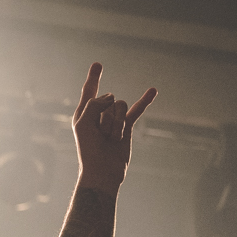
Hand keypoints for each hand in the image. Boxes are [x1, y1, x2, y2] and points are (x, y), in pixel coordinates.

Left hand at [72, 63, 155, 195]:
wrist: (103, 172)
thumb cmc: (88, 151)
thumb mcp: (82, 124)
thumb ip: (94, 104)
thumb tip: (112, 96)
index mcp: (83, 113)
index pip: (90, 90)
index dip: (94, 78)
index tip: (98, 64)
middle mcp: (98, 114)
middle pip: (109, 99)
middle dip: (106, 118)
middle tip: (99, 136)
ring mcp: (113, 119)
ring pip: (121, 107)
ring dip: (117, 124)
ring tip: (110, 139)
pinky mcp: (126, 126)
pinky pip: (137, 110)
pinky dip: (145, 100)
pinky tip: (153, 90)